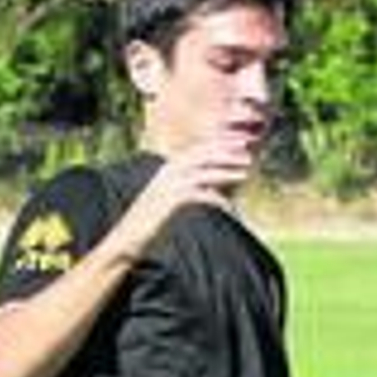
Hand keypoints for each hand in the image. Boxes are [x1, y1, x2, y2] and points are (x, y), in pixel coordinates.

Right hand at [109, 136, 258, 258]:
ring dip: (225, 168)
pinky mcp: (169, 201)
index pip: (199, 149)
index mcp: (169, 168)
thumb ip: (193, 191)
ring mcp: (168, 184)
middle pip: (201, 153)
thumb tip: (217, 192)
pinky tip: (230, 205)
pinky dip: (215, 197)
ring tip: (246, 169)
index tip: (241, 139)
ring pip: (202, 170)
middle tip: (247, 145)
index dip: (220, 142)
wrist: (128, 237)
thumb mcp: (173, 201)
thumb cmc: (153, 222)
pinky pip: (198, 194)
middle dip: (225, 147)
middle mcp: (167, 171)